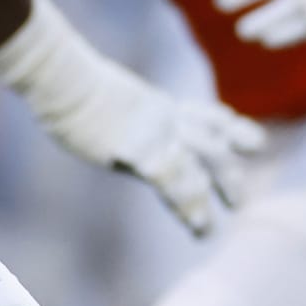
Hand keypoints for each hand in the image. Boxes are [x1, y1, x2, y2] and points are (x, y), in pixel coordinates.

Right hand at [72, 69, 264, 235]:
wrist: (61, 77)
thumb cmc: (61, 81)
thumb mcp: (94, 93)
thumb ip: (110, 111)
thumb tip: (95, 118)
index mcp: (154, 105)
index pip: (200, 116)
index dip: (223, 127)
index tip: (244, 138)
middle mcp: (164, 119)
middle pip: (211, 144)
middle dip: (228, 174)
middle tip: (238, 201)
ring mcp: (156, 135)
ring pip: (201, 166)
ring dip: (217, 195)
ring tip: (219, 225)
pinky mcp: (141, 152)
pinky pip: (174, 183)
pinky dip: (190, 207)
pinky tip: (200, 228)